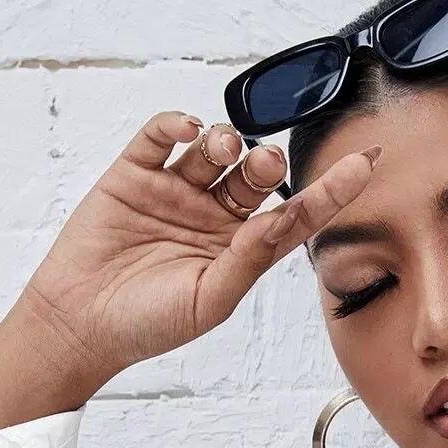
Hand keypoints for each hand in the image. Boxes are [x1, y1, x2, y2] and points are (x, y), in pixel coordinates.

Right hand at [11, 109, 383, 387]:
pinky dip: (176, 124)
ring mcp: (175, 192)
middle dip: (267, 162)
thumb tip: (282, 218)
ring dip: (225, 141)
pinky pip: (161, 136)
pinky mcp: (134, 175)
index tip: (368, 162)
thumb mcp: (208, 300)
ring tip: (223, 149)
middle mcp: (214, 216)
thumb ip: (248, 259)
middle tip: (266, 163)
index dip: (332, 189)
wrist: (80, 324)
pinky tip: (187, 129)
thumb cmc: (148, 324)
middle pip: (255, 175)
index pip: (296, 214)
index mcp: (241, 250)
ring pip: (213, 150)